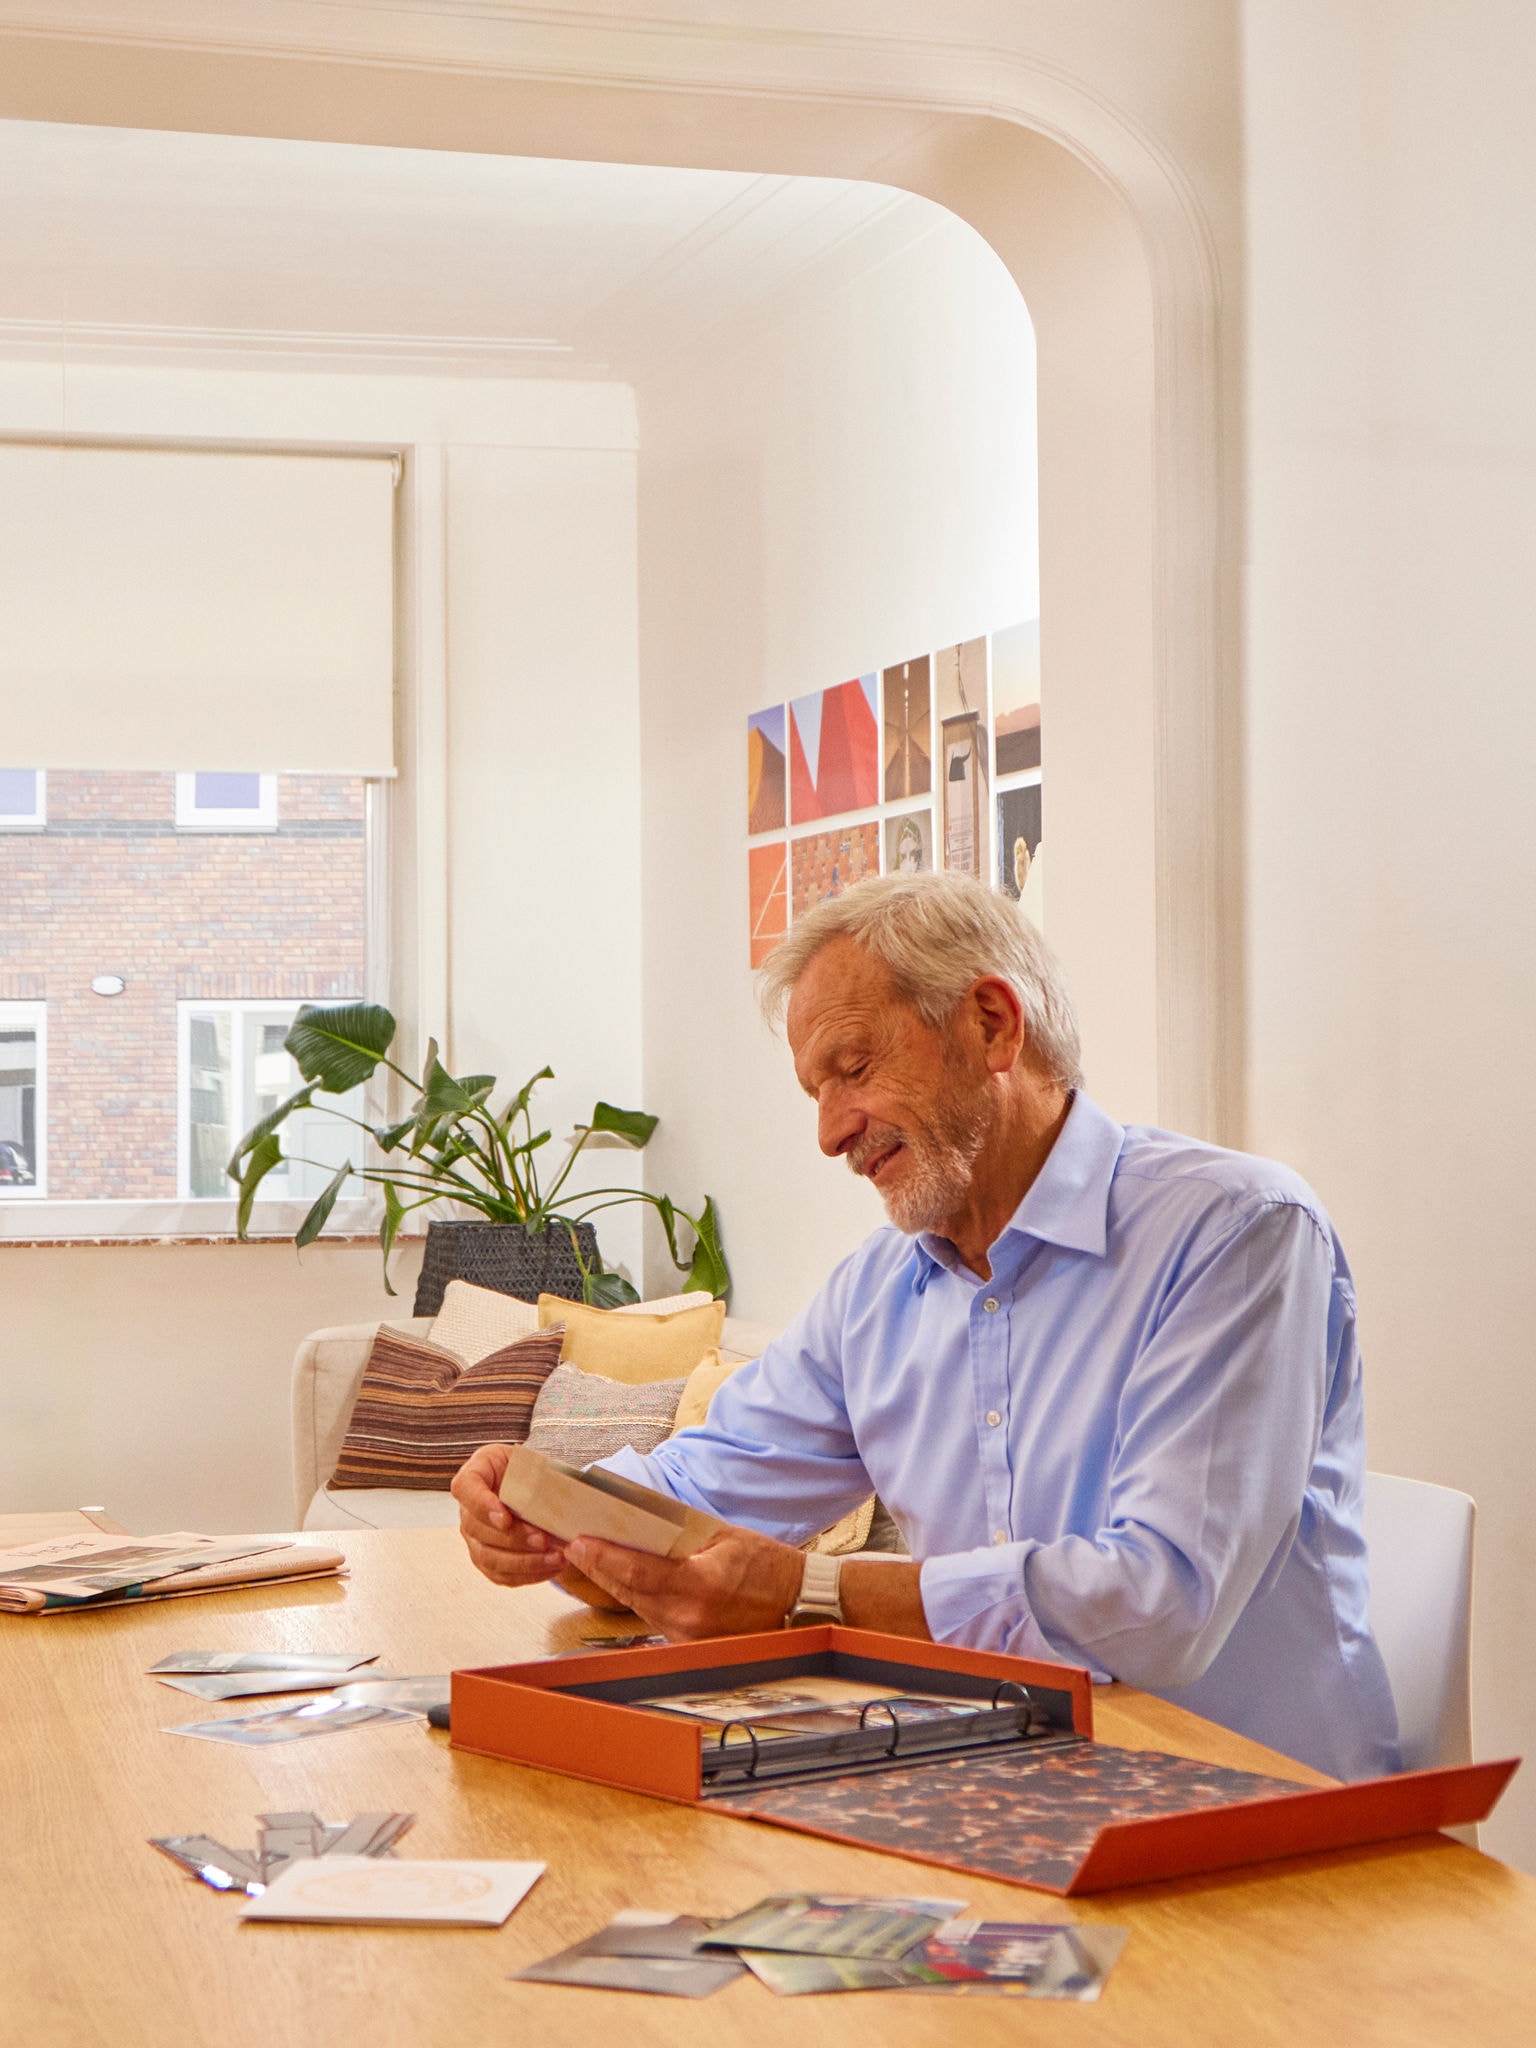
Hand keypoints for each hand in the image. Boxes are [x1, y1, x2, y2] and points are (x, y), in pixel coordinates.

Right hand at [451, 1442, 572, 1590]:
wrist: (533, 1487)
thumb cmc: (530, 1469)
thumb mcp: (532, 1459)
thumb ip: (536, 1472)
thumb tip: (558, 1495)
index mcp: (475, 1475)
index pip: (465, 1488)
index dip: (482, 1505)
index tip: (505, 1517)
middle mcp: (468, 1510)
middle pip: (477, 1528)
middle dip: (513, 1538)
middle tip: (543, 1539)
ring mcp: (474, 1538)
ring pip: (488, 1557)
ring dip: (524, 1561)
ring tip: (555, 1558)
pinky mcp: (487, 1561)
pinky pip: (502, 1575)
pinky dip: (529, 1574)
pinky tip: (552, 1567)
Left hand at [563, 1523, 806, 1640]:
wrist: (799, 1605)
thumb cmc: (768, 1566)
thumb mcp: (725, 1536)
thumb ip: (681, 1533)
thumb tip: (639, 1521)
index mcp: (700, 1585)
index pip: (637, 1572)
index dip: (602, 1558)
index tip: (578, 1542)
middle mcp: (689, 1618)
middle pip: (629, 1592)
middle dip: (598, 1568)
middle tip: (573, 1546)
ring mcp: (688, 1637)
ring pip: (638, 1606)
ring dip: (614, 1583)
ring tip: (591, 1558)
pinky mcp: (689, 1646)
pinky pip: (653, 1618)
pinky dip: (638, 1598)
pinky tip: (625, 1581)